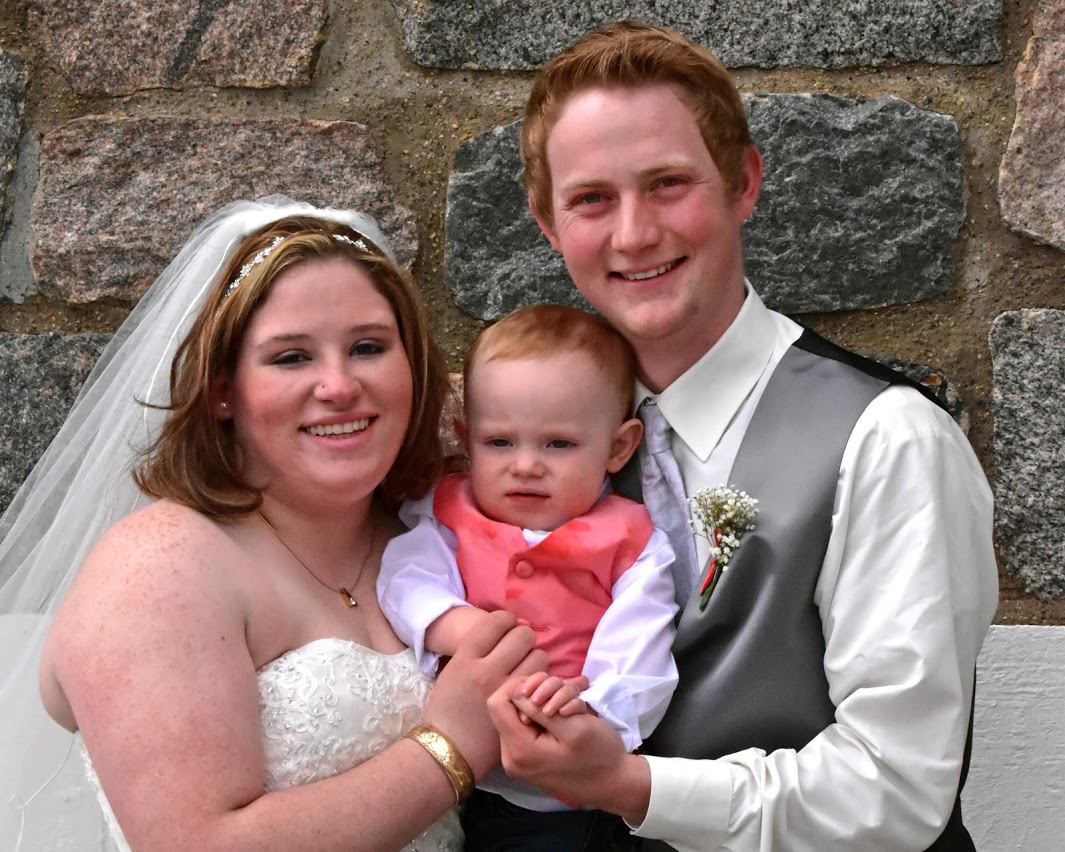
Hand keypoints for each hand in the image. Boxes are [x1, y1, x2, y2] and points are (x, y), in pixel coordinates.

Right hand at [422, 611, 545, 778]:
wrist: (448, 751)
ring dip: (535, 658)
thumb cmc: (445, 712)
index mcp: (465, 659)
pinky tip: (532, 684)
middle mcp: (486, 670)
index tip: (506, 628)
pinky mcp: (521, 708)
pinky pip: (543, 682)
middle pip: (522, 636)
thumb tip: (499, 634)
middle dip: (523, 638)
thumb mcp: (450, 672)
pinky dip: (541, 679)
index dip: (506, 621)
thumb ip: (473, 652)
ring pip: (539, 656)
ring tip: (526, 667)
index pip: (496, 622)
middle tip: (518, 648)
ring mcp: (506, 690)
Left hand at [487, 676, 650, 821]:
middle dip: (533, 693)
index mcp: (519, 750)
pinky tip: (563, 717)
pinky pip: (526, 726)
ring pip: (518, 714)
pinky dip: (543, 715)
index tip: (544, 687)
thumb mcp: (573, 727)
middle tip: (561, 694)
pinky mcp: (528, 757)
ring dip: (541, 702)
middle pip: (507, 707)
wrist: (614, 783)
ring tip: (567, 708)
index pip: (497, 703)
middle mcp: (511, 756)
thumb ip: (539, 709)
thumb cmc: (598, 754)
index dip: (517, 686)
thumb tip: (515, 691)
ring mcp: (519, 758)